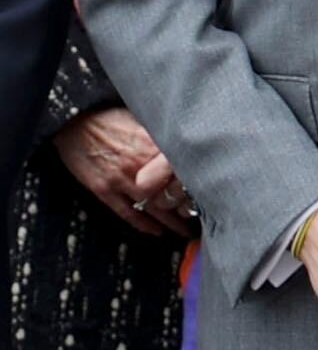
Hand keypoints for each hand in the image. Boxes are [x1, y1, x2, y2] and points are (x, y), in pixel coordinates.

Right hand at [53, 107, 189, 235]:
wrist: (76, 121)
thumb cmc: (113, 118)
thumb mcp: (145, 121)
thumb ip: (164, 138)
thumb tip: (188, 147)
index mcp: (153, 146)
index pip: (182, 172)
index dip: (196, 185)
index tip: (209, 192)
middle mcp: (140, 165)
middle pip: (170, 194)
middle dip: (187, 207)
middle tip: (202, 216)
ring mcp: (120, 179)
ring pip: (152, 207)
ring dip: (170, 222)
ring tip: (185, 231)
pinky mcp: (103, 189)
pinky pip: (127, 212)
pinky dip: (143, 224)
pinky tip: (157, 231)